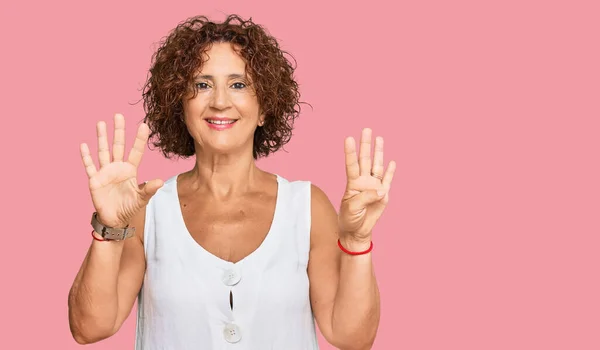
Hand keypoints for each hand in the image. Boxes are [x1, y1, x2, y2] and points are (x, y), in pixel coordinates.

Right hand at [80, 113, 162, 227]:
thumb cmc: (130, 207)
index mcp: (130, 170)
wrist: (115, 219)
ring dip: (102, 138)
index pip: (136, 151)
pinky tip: (84, 145)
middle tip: (119, 115)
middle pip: (118, 146)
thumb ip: (149, 189)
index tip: (144, 125)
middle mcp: (117, 168)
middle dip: (119, 131)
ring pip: (103, 151)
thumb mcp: (142, 199)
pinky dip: (86, 157)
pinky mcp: (95, 180)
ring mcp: (105, 172)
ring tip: (101, 123)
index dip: (139, 139)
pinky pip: (89, 166)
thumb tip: (160, 181)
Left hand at [338, 128, 395, 247]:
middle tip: (366, 130)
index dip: (350, 152)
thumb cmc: (350, 218)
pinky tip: (391, 162)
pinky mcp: (383, 195)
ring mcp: (374, 187)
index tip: (348, 138)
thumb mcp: (353, 208)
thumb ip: (366, 197)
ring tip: (379, 138)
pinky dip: (390, 172)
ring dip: (378, 153)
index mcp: (352, 183)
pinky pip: (388, 180)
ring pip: (377, 166)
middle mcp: (363, 181)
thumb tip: (382, 190)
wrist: (357, 231)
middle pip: (365, 160)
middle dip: (366, 145)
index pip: (351, 165)